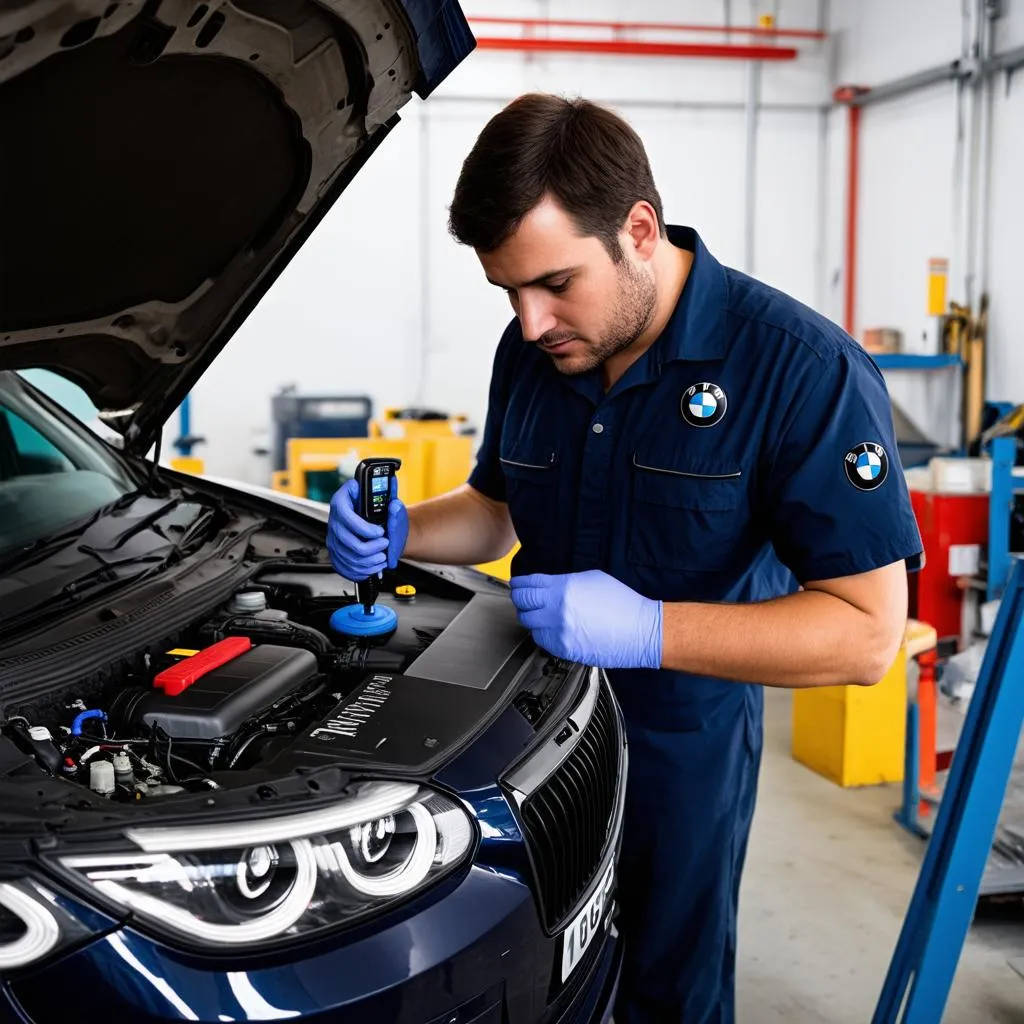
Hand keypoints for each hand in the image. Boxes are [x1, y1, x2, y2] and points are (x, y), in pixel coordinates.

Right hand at [327, 478, 408, 579]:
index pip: (346, 516)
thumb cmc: (381, 510)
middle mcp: (334, 520)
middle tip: (385, 544)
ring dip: (369, 561)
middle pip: (348, 541)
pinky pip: (344, 568)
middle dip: (371, 548)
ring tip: (383, 557)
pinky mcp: (334, 553)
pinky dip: (362, 571)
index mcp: (342, 501)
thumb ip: (391, 504)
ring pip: (348, 557)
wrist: (376, 522)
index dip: (364, 528)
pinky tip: (374, 567)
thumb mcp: (387, 501)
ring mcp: (332, 538)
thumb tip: (395, 506)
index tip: (380, 532)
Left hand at [509, 570, 662, 669]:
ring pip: (529, 624)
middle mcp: (557, 610)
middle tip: (523, 598)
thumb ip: (564, 581)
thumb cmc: (621, 604)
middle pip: (522, 603)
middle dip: (521, 599)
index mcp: (564, 588)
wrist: (639, 631)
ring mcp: (559, 631)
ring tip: (540, 614)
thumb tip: (548, 585)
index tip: (517, 584)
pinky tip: (552, 628)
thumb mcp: (592, 579)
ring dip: (532, 618)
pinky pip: (542, 640)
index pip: (527, 584)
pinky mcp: (564, 649)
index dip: (519, 583)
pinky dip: (543, 633)